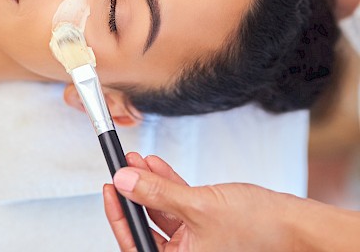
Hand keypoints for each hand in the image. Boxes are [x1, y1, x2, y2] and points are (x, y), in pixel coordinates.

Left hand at [103, 152, 294, 251]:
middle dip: (133, 192)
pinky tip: (156, 165)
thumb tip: (126, 181)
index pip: (135, 243)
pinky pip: (178, 202)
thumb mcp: (197, 205)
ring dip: (149, 183)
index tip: (109, 189)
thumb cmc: (258, 229)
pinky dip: (167, 183)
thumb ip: (157, 192)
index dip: (118, 215)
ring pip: (161, 209)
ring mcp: (196, 237)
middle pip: (147, 224)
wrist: (292, 223)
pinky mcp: (205, 221)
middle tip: (121, 171)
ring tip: (136, 160)